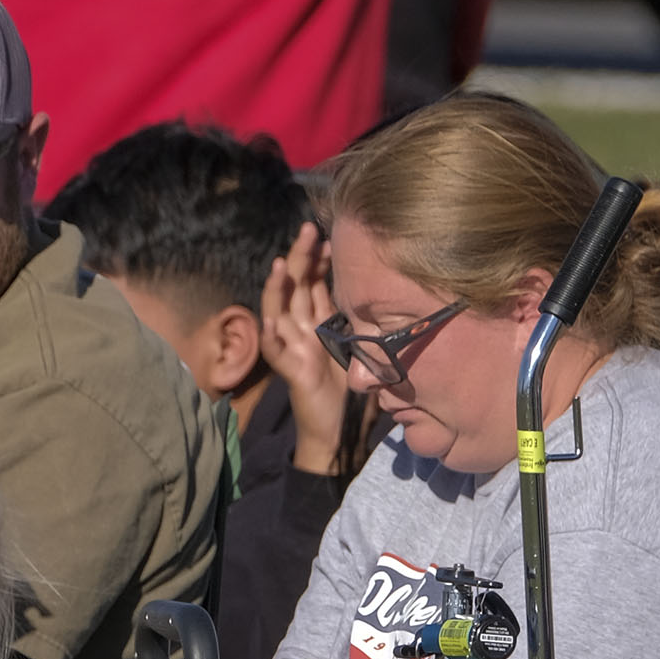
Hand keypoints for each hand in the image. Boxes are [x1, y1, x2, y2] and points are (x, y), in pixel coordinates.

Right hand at [260, 222, 352, 473]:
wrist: (336, 428)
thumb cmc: (348, 390)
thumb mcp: (360, 349)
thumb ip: (363, 325)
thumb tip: (388, 301)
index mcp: (320, 322)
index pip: (315, 282)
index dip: (320, 260)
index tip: (331, 239)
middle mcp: (302, 328)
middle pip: (297, 286)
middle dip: (302, 257)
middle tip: (308, 230)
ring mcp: (293, 347)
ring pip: (277, 310)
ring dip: (278, 287)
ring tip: (282, 265)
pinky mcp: (290, 370)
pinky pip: (274, 350)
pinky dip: (271, 335)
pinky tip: (272, 319)